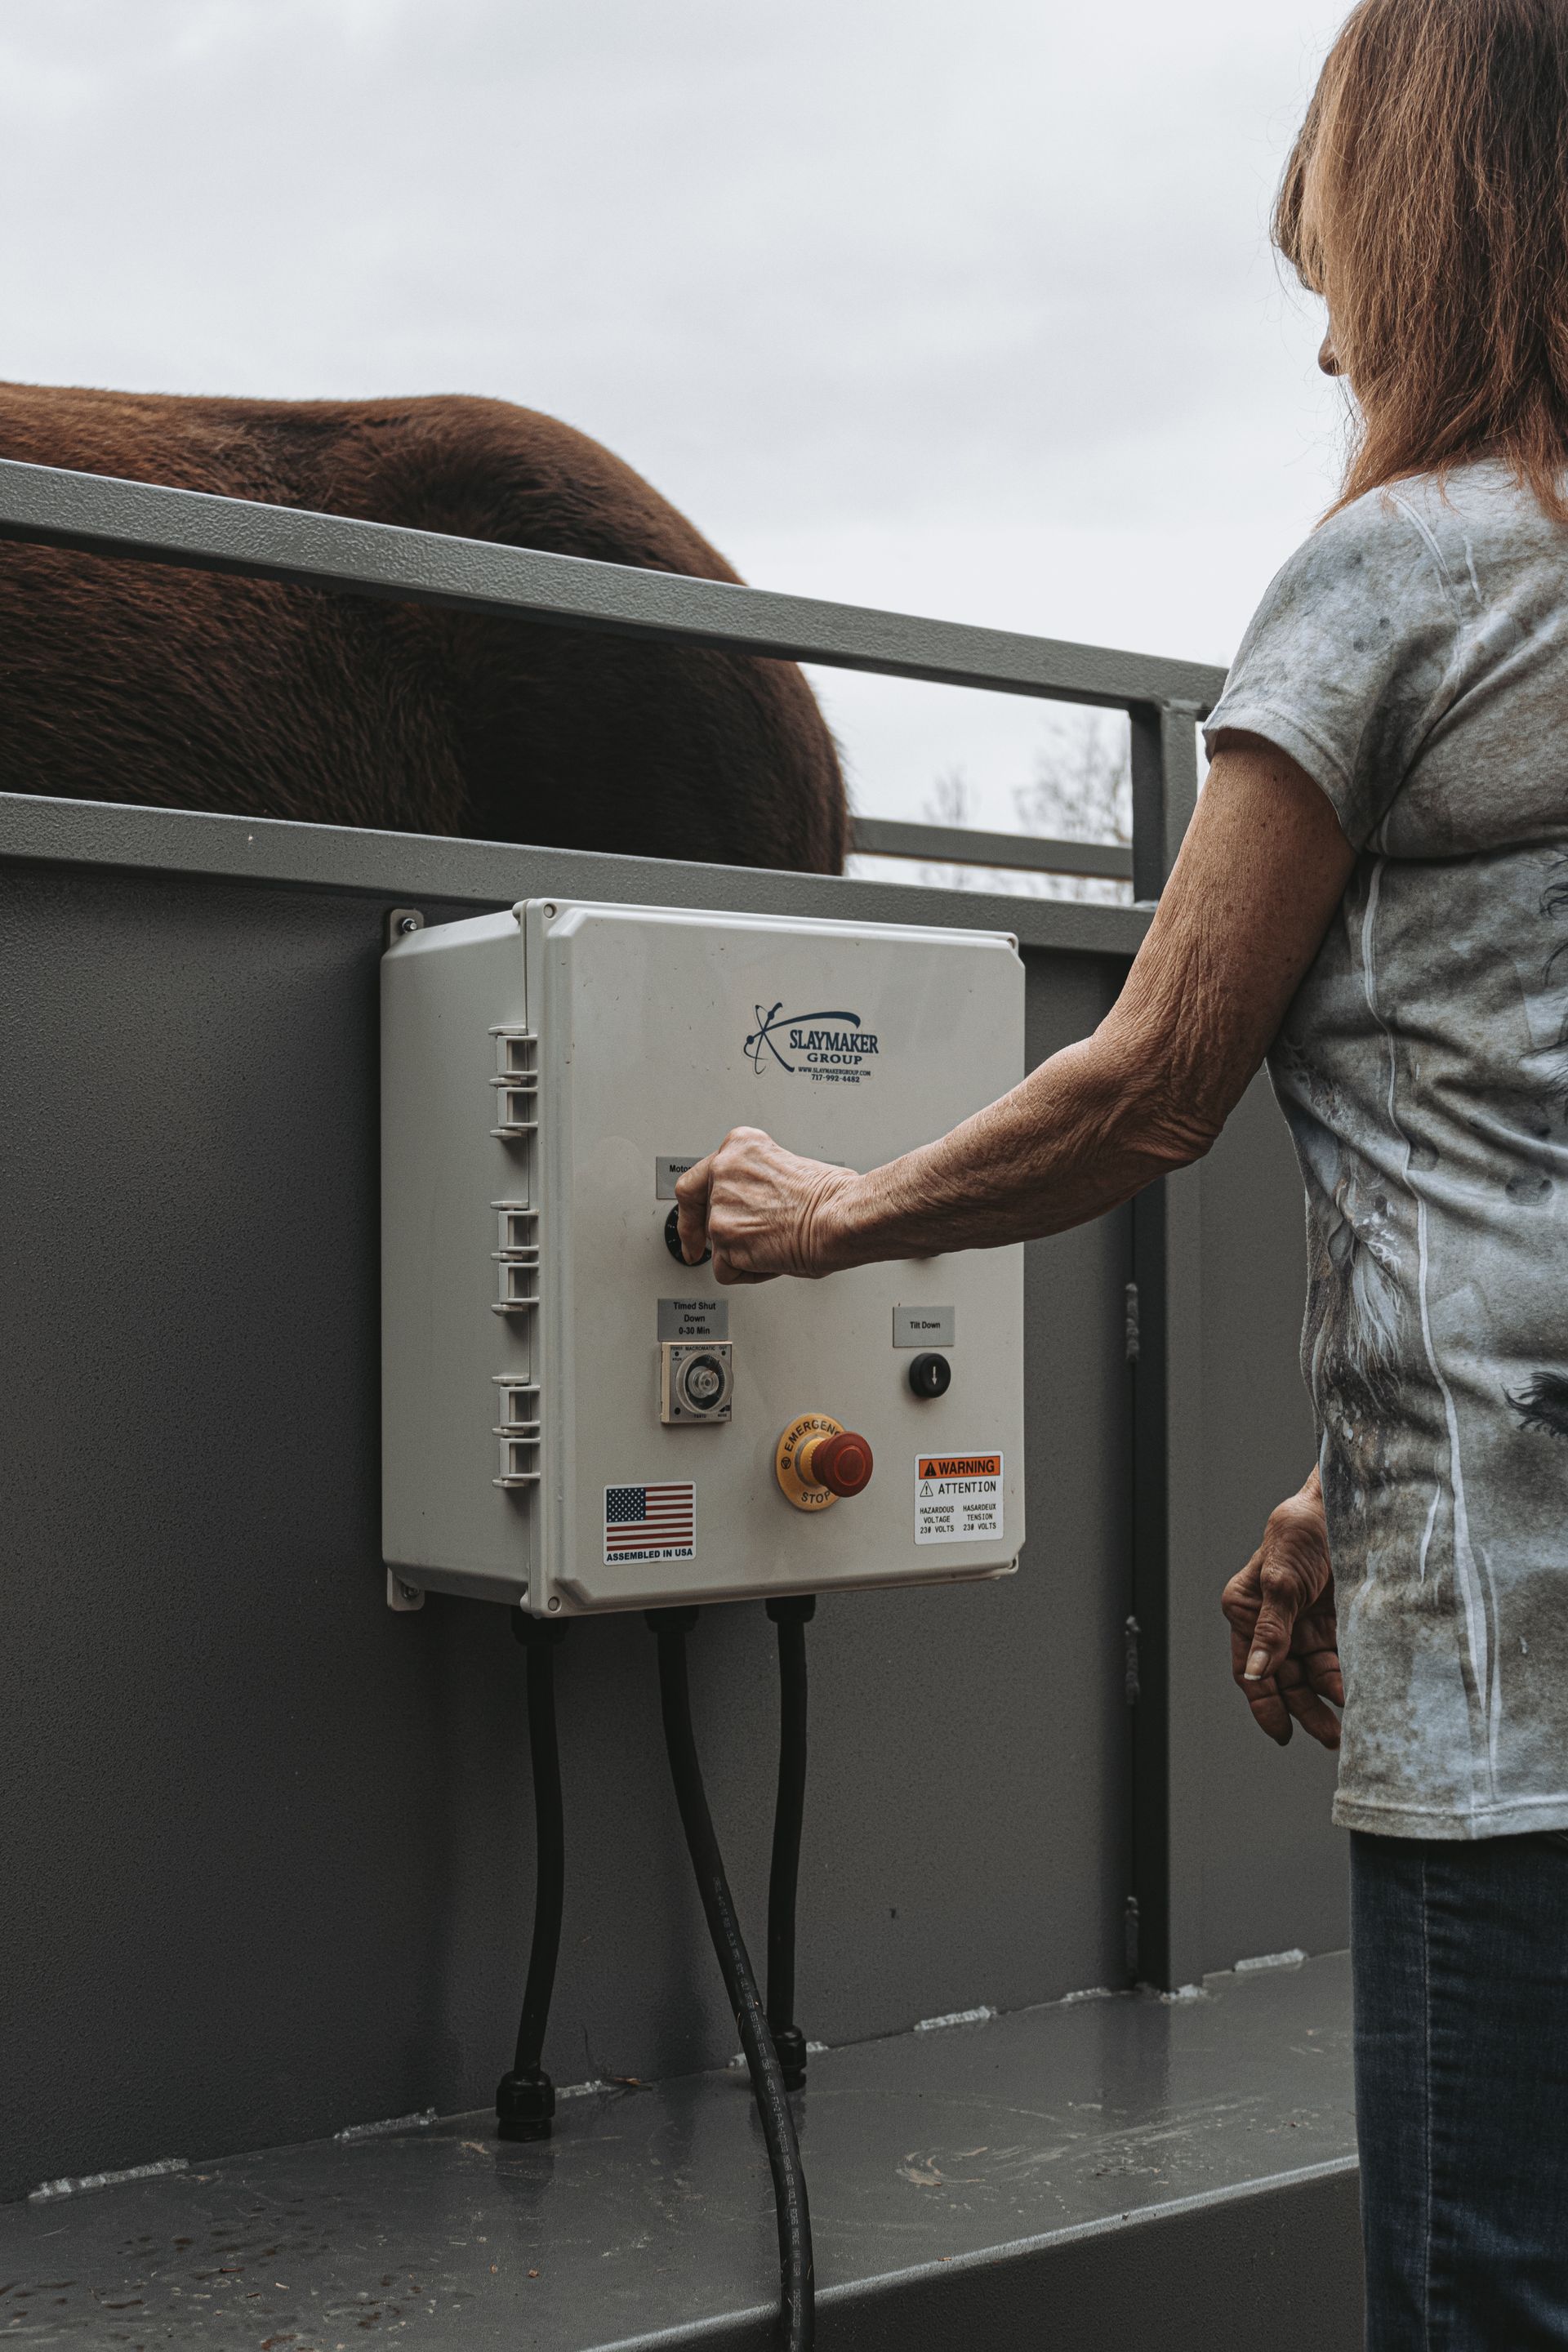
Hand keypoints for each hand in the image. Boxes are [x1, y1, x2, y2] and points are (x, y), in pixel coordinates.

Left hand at [675, 1127, 857, 1284]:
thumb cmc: (832, 1196)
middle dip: (701, 1233)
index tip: (690, 1218)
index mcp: (740, 1147)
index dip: (693, 1203)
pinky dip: (749, 1273)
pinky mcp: (725, 1239)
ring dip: (743, 1253)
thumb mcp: (791, 1165)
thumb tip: (761, 1203)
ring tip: (779, 1245)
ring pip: (717, 1244)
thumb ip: (761, 1180)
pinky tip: (775, 1261)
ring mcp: (721, 1207)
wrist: (841, 1217)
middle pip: (700, 1211)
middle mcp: (723, 1171)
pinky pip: (725, 1270)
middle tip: (694, 1251)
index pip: (701, 1176)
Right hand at [1220, 1468, 1341, 1747]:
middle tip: (1329, 1735)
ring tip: (1349, 1723)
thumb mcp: (1283, 1577)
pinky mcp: (1335, 1622)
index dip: (1264, 1703)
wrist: (1353, 1504)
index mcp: (1247, 1609)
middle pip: (1283, 1679)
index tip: (1283, 1733)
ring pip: (1313, 1676)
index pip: (1250, 1668)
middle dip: (1303, 1710)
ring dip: (1328, 1700)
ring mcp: (1305, 1624)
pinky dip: (1346, 1679)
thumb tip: (1257, 1671)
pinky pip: (1338, 1660)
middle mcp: (1273, 1622)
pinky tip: (1360, 1693)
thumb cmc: (1304, 1527)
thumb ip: (1272, 1626)